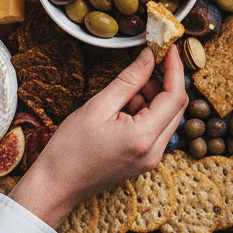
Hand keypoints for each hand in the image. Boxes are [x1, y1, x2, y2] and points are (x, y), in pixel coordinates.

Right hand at [10, 46, 186, 228]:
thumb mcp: (99, 106)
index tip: (169, 47)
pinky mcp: (145, 160)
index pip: (175, 96)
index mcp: (144, 137)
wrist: (56, 185)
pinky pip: (158, 128)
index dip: (175, 68)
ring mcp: (151, 158)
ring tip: (125, 92)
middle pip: (176, 106)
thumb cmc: (70, 148)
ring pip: (168, 116)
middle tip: (146, 63)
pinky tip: (124, 108)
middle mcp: (154, 151)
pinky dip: (148, 111)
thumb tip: (150, 56)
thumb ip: (129, 79)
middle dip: (165, 81)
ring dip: (154, 96)